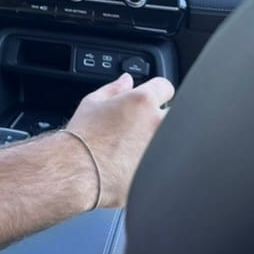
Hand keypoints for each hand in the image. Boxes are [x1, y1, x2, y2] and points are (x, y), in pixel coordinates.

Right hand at [65, 72, 173, 208]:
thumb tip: (126, 80)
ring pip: (172, 139)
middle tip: (140, 125)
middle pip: (174, 113)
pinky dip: (155, 162)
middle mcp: (157, 124)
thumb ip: (115, 88)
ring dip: (160, 139)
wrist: (78, 172)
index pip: (165, 86)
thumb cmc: (82, 138)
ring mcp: (162, 149)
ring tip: (135, 147)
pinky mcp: (161, 172)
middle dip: (160, 116)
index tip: (149, 98)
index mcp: (143, 102)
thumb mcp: (93, 103)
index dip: (156, 91)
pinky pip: (165, 163)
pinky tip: (135, 165)